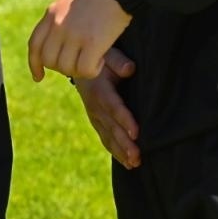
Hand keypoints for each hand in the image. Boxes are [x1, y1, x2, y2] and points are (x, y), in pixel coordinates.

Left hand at [27, 0, 131, 81]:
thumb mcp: (71, 1)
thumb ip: (60, 19)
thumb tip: (57, 41)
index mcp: (52, 13)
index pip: (35, 45)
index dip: (35, 64)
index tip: (39, 77)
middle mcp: (58, 24)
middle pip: (50, 60)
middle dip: (63, 67)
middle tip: (80, 62)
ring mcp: (73, 34)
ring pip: (66, 68)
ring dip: (80, 69)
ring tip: (94, 58)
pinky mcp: (92, 42)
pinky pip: (85, 70)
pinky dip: (93, 70)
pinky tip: (101, 60)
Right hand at [74, 48, 140, 167]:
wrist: (80, 66)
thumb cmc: (100, 58)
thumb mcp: (107, 54)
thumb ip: (118, 61)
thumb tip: (130, 69)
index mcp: (99, 90)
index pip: (113, 107)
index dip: (124, 120)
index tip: (136, 133)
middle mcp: (95, 107)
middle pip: (111, 127)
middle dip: (124, 143)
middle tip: (137, 157)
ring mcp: (95, 117)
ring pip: (108, 137)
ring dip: (121, 152)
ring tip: (135, 164)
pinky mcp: (97, 123)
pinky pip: (106, 139)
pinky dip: (116, 152)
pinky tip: (128, 164)